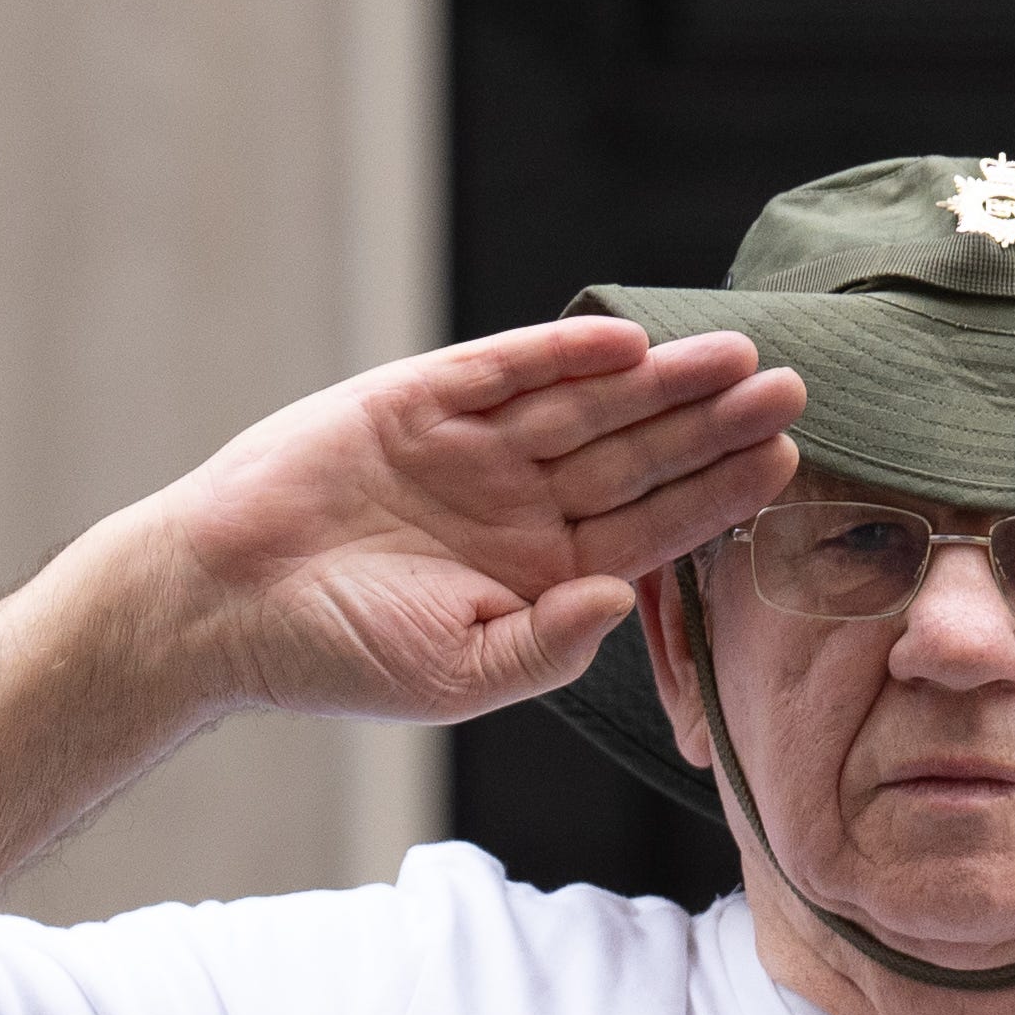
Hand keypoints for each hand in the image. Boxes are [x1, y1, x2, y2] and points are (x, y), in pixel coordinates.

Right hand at [130, 317, 807, 719]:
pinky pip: (503, 370)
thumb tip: (620, 598)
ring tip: (735, 356)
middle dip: (712, 423)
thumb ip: (548, 643)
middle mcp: (521, 503)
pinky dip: (560, 352)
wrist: (220, 605)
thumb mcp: (460, 673)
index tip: (786, 463)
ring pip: (585, 405)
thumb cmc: (338, 656)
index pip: (653, 527)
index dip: (717, 494)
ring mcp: (472, 448)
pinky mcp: (416, 401)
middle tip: (794, 387)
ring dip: (658, 380)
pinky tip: (624, 341)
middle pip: (637, 455)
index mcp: (544, 570)